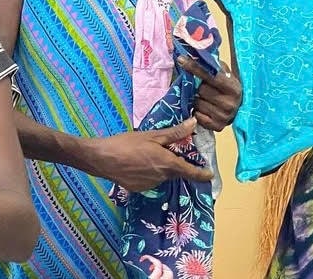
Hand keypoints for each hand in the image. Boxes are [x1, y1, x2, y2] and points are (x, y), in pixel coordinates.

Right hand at [90, 118, 213, 191]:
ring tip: (146, 155)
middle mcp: (162, 177)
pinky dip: (149, 173)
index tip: (210, 174)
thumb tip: (194, 123)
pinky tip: (137, 164)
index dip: (202, 174)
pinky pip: (150, 180)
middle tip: (165, 151)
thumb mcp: (152, 135)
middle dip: (175, 164)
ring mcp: (150, 185)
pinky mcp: (139, 189)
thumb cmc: (127, 144)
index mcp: (168, 163)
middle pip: (175, 172)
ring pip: (162, 176)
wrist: (102, 159)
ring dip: (160, 168)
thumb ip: (175, 132)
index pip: (191, 172)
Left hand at [178, 56, 241, 130]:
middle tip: (200, 86)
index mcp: (234, 87)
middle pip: (201, 90)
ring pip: (198, 104)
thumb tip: (195, 52)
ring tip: (203, 98)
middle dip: (197, 87)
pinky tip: (204, 108)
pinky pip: (198, 117)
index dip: (195, 67)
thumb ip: (213, 65)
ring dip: (196, 99)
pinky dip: (197, 111)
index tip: (181, 59)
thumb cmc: (227, 87)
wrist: (239, 108)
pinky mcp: (218, 127)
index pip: (210, 75)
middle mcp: (231, 103)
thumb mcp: (225, 74)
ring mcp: (225, 116)